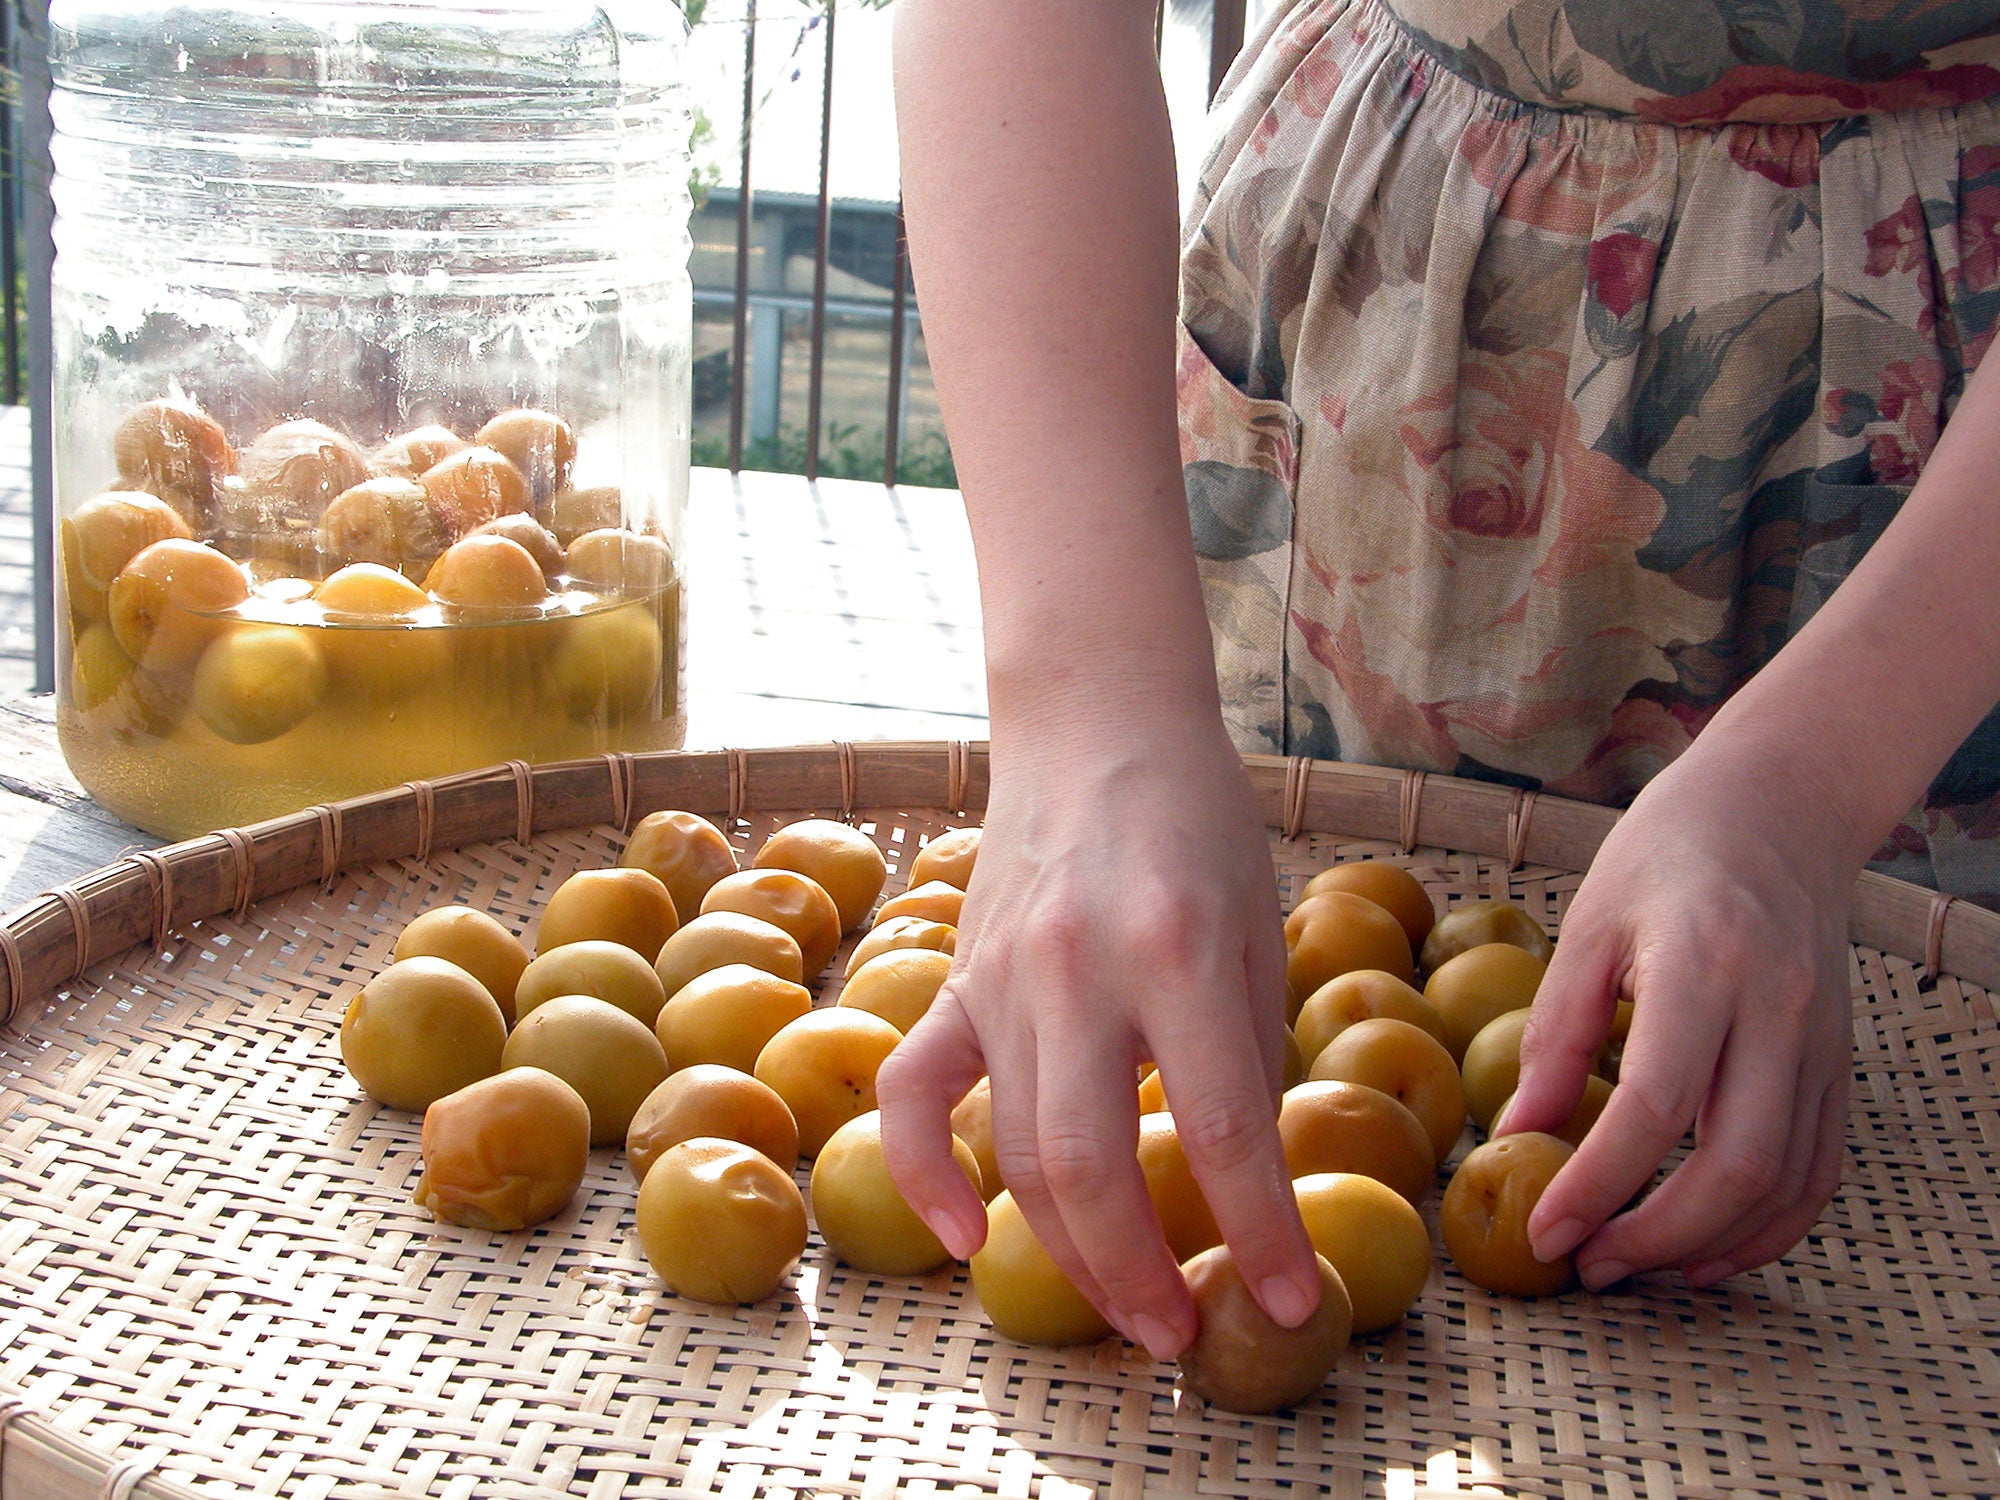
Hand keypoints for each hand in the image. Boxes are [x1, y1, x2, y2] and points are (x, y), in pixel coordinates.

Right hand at [876, 702, 1322, 1359]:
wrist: (1097, 724)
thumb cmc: (1198, 820)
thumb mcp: (1258, 925)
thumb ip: (1248, 1050)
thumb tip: (1244, 1175)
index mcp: (1178, 947)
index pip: (1224, 1127)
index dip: (1258, 1232)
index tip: (1286, 1302)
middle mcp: (1079, 966)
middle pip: (1090, 1164)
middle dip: (1139, 1274)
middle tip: (1180, 1338)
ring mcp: (1001, 976)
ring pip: (1012, 1149)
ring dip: (1066, 1251)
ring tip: (1124, 1308)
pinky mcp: (956, 978)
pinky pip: (915, 1090)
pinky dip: (923, 1175)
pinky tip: (958, 1241)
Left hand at [1496, 740, 1854, 1288]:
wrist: (1778, 811)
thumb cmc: (1664, 857)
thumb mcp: (1587, 927)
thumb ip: (1555, 1036)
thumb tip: (1515, 1135)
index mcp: (1703, 965)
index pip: (1655, 1106)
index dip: (1597, 1183)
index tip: (1545, 1230)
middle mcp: (1778, 1011)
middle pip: (1736, 1165)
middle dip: (1657, 1236)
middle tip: (1588, 1267)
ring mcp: (1822, 1042)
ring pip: (1786, 1183)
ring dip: (1710, 1245)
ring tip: (1632, 1267)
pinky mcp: (1839, 1064)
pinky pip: (1816, 1171)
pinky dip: (1766, 1227)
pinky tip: (1705, 1250)